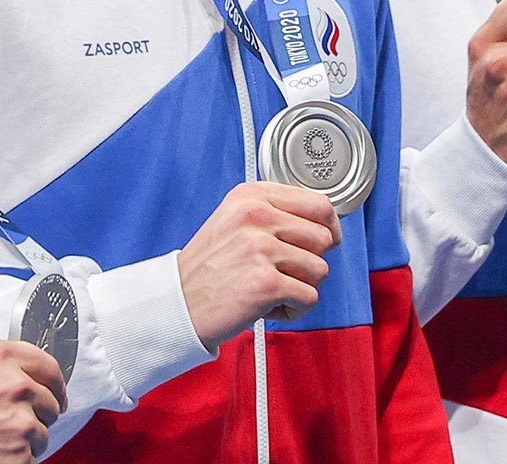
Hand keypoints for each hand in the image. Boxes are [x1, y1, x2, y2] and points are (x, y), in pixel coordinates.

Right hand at [0, 339, 63, 462]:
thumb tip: (9, 369)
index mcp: (4, 357)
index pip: (50, 366)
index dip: (55, 383)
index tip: (55, 393)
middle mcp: (18, 386)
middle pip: (50, 402)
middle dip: (38, 413)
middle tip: (16, 421)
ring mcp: (21, 422)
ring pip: (42, 434)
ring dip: (25, 439)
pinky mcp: (18, 454)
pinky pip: (30, 458)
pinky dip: (15, 459)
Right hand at [178, 181, 340, 348]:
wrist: (178, 304)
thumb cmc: (210, 267)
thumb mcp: (235, 220)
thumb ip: (276, 213)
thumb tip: (325, 220)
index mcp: (251, 196)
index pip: (319, 204)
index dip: (328, 228)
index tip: (318, 243)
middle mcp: (256, 216)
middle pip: (324, 238)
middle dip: (309, 261)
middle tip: (280, 272)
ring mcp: (260, 249)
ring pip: (320, 270)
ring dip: (300, 287)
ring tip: (269, 288)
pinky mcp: (265, 283)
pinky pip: (309, 298)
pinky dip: (293, 309)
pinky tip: (267, 306)